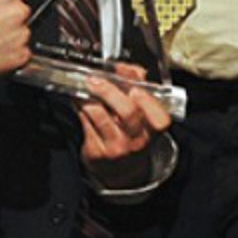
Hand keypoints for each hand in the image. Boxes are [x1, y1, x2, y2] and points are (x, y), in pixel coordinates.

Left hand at [76, 63, 172, 189]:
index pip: (158, 115)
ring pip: (101, 116)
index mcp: (154, 129)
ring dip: (89, 97)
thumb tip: (126, 68)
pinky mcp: (97, 152)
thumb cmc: (132, 135)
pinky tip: (78, 99)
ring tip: (84, 86)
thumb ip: (138, 87)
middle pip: (128, 112)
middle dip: (109, 90)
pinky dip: (79, 107)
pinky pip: (85, 123)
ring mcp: (117, 148)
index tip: (132, 84)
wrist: (121, 170)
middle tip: (95, 79)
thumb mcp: (143, 116)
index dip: (146, 97)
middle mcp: (138, 140)